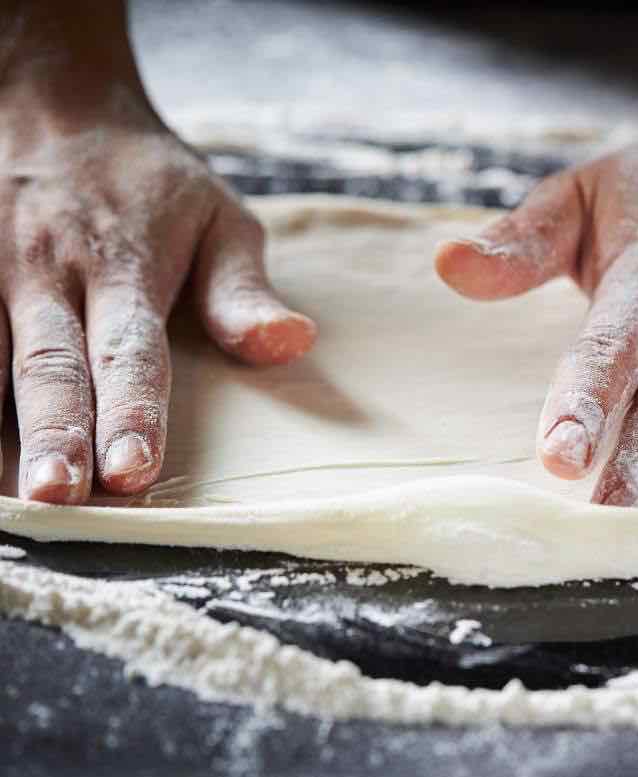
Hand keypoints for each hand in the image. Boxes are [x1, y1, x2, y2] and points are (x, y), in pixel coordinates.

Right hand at [0, 65, 314, 503]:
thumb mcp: (216, 218)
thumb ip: (243, 290)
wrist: (53, 102)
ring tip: (5, 492)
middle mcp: (47, 272)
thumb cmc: (148, 181)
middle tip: (57, 496)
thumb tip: (291, 344)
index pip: (130, 350)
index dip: (131, 411)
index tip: (133, 469)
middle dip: (53, 432)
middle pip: (48, 363)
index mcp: (122, 266)